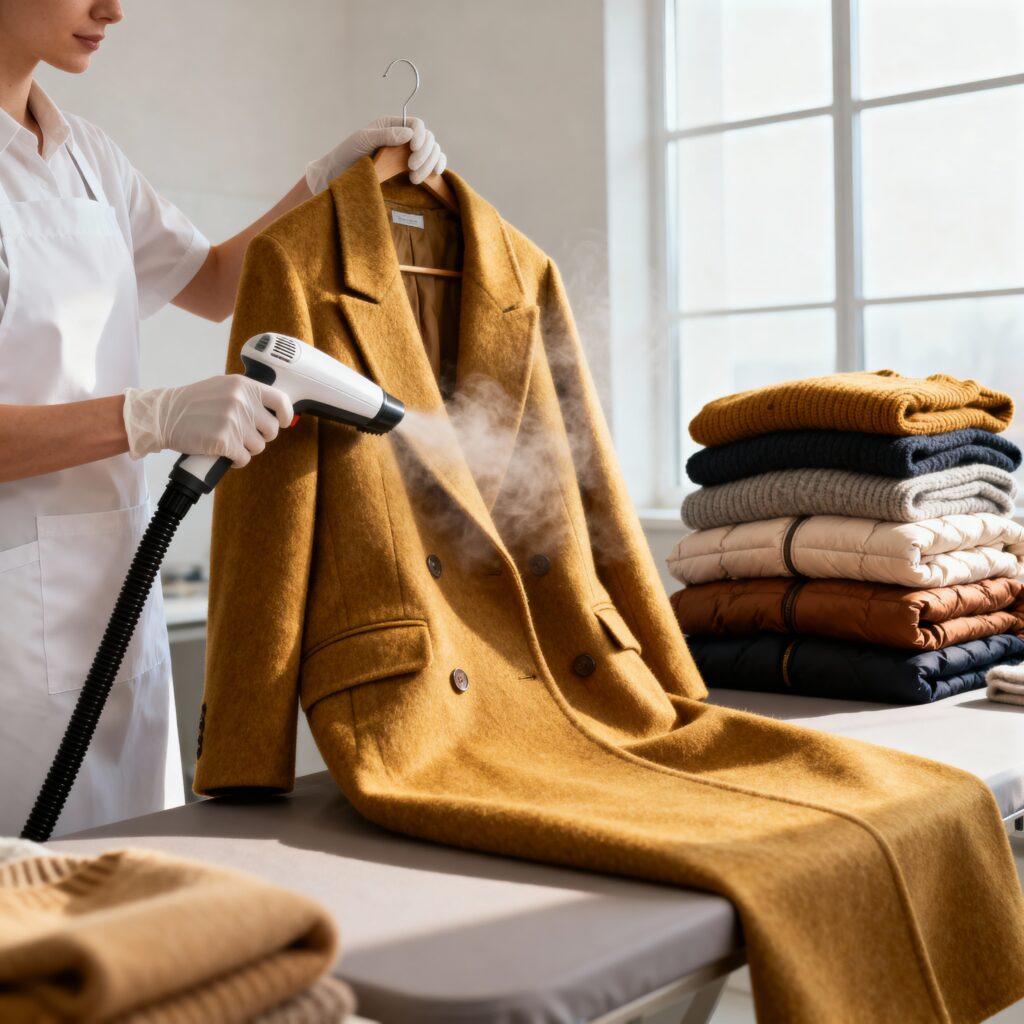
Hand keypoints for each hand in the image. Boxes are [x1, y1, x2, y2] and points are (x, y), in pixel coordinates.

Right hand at [122, 375, 293, 467]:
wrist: (164, 415)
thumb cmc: (193, 403)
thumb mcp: (223, 387)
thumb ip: (247, 395)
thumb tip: (272, 409)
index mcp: (244, 386)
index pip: (281, 401)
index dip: (285, 415)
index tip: (282, 422)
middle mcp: (241, 402)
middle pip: (271, 430)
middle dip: (260, 436)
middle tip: (244, 435)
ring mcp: (233, 422)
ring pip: (258, 446)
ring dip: (247, 449)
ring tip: (230, 442)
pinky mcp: (224, 441)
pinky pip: (245, 458)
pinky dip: (237, 460)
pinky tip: (226, 453)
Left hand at [305, 116, 446, 194]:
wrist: (338, 175)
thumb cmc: (347, 154)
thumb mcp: (363, 140)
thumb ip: (385, 135)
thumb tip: (410, 134)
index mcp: (392, 126)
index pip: (417, 125)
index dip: (420, 136)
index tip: (413, 150)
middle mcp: (403, 138)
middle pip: (428, 139)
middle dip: (425, 154)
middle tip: (412, 169)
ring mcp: (408, 155)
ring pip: (433, 152)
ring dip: (429, 164)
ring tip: (414, 179)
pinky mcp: (412, 170)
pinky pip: (432, 164)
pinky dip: (437, 167)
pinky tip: (434, 175)